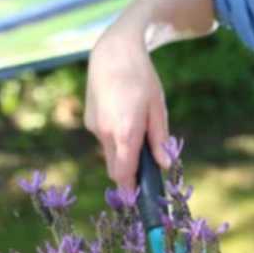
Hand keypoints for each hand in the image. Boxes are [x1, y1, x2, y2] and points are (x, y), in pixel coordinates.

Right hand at [84, 32, 171, 190]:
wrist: (113, 52)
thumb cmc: (142, 79)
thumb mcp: (157, 108)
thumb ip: (159, 140)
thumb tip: (164, 166)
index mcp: (125, 132)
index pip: (124, 174)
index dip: (130, 190)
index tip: (138, 200)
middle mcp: (105, 134)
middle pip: (115, 168)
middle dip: (128, 174)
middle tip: (146, 170)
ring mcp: (94, 127)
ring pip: (109, 153)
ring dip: (122, 153)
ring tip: (137, 129)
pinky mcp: (89, 120)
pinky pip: (103, 138)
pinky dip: (114, 137)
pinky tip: (124, 115)